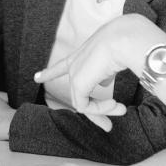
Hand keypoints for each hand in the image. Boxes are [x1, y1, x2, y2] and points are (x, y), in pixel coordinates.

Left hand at [34, 14, 165, 130]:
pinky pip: (85, 106)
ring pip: (81, 102)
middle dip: (96, 111)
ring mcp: (75, 73)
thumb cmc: (129, 42)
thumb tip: (102, 84)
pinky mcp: (78, 83)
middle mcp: (75, 63)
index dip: (49, 72)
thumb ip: (104, 72)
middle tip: (108, 127)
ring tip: (122, 110)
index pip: (61, 65)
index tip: (36, 77)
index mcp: (83, 53)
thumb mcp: (114, 57)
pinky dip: (101, 109)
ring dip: (103, 111)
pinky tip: (116, 105)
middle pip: (78, 93)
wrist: (128, 37)